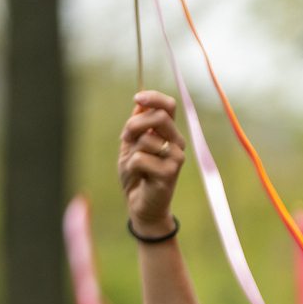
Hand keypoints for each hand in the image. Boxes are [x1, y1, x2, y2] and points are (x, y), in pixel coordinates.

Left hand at [118, 91, 185, 235]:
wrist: (141, 205)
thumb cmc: (138, 175)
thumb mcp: (132, 145)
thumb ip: (136, 126)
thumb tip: (139, 103)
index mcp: (169, 133)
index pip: (168, 106)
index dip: (154, 98)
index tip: (137, 98)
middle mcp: (177, 143)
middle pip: (159, 117)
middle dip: (134, 124)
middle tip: (126, 138)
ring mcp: (176, 158)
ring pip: (147, 139)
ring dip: (132, 151)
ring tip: (135, 165)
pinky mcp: (170, 173)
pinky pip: (141, 159)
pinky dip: (132, 167)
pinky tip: (140, 177)